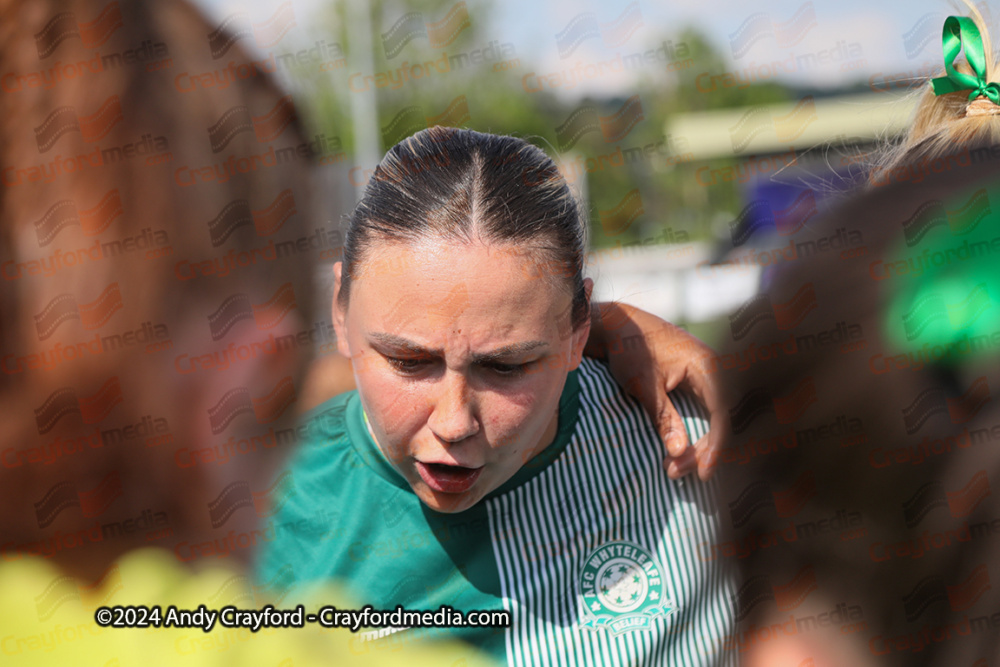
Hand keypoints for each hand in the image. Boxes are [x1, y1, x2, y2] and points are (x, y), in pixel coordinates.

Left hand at [585, 302, 726, 479]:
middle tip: (675, 472)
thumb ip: (664, 417)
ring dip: (700, 446)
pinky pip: (707, 413)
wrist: (617, 325)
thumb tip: (680, 453)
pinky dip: (697, 434)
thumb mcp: (644, 385)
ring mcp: (708, 376)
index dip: (716, 444)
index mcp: (708, 365)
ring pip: (717, 418)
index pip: (723, 411)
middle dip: (704, 450)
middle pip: (723, 419)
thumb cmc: (630, 349)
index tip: (703, 471)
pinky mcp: (699, 383)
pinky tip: (681, 454)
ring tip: (673, 469)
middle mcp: (715, 370)